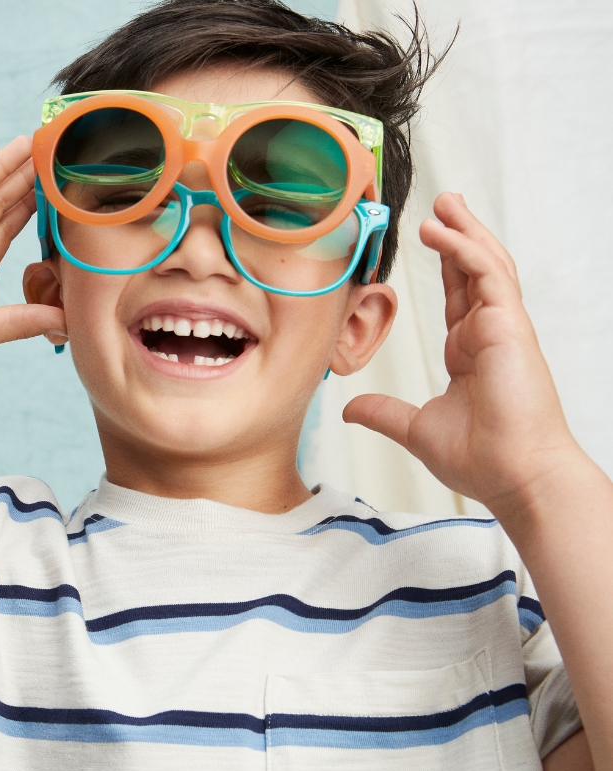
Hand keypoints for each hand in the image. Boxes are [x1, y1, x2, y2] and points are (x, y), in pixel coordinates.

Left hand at [343, 192, 578, 512]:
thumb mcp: (415, 428)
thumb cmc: (479, 458)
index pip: (458, 297)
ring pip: (485, 264)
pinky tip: (442, 231)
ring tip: (444, 202)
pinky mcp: (510, 326)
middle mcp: (487, 334)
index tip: (430, 238)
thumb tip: (349, 408)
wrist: (512, 476)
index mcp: (470, 353)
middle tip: (442, 204)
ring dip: (464, 230)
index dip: (446, 265)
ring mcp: (501, 328)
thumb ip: (383, 412)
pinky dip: (464, 249)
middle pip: (474, 271)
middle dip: (459, 234)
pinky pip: (487, 275)